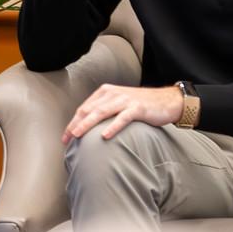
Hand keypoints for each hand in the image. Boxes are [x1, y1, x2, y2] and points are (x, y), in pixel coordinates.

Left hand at [62, 82, 184, 143]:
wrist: (167, 101)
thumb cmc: (141, 106)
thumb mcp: (119, 104)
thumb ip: (104, 110)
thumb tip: (87, 128)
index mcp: (105, 92)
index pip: (84, 108)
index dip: (73, 122)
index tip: (65, 137)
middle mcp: (113, 93)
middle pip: (89, 110)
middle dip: (75, 125)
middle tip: (67, 139)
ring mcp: (125, 100)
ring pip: (101, 112)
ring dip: (87, 124)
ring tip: (77, 135)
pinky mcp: (137, 108)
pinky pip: (122, 118)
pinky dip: (112, 127)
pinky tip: (105, 136)